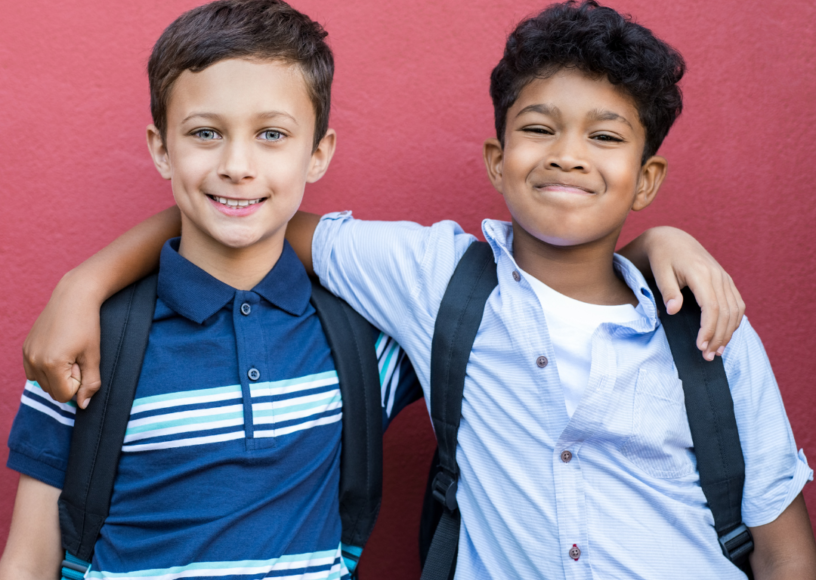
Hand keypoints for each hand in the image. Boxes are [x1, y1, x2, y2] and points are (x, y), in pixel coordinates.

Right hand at [22, 270, 102, 407]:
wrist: (73, 298)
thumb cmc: (87, 325)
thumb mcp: (94, 356)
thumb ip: (90, 383)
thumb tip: (84, 405)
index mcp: (51, 364)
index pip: (64, 396)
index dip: (77, 384)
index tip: (82, 363)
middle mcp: (34, 361)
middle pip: (52, 391)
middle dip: (67, 380)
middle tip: (76, 357)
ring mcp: (27, 354)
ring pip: (42, 382)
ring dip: (56, 375)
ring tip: (68, 352)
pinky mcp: (25, 348)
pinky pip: (34, 371)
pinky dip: (46, 368)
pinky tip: (58, 350)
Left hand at [636, 226, 744, 359]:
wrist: (672, 239)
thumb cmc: (662, 256)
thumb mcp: (659, 271)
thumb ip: (668, 291)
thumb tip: (673, 311)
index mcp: (701, 273)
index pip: (712, 307)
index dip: (708, 329)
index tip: (701, 346)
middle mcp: (718, 276)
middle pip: (726, 313)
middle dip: (719, 337)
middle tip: (708, 356)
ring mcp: (725, 278)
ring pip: (735, 310)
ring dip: (728, 333)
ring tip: (717, 351)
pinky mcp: (726, 281)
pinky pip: (737, 304)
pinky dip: (734, 321)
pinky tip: (725, 335)